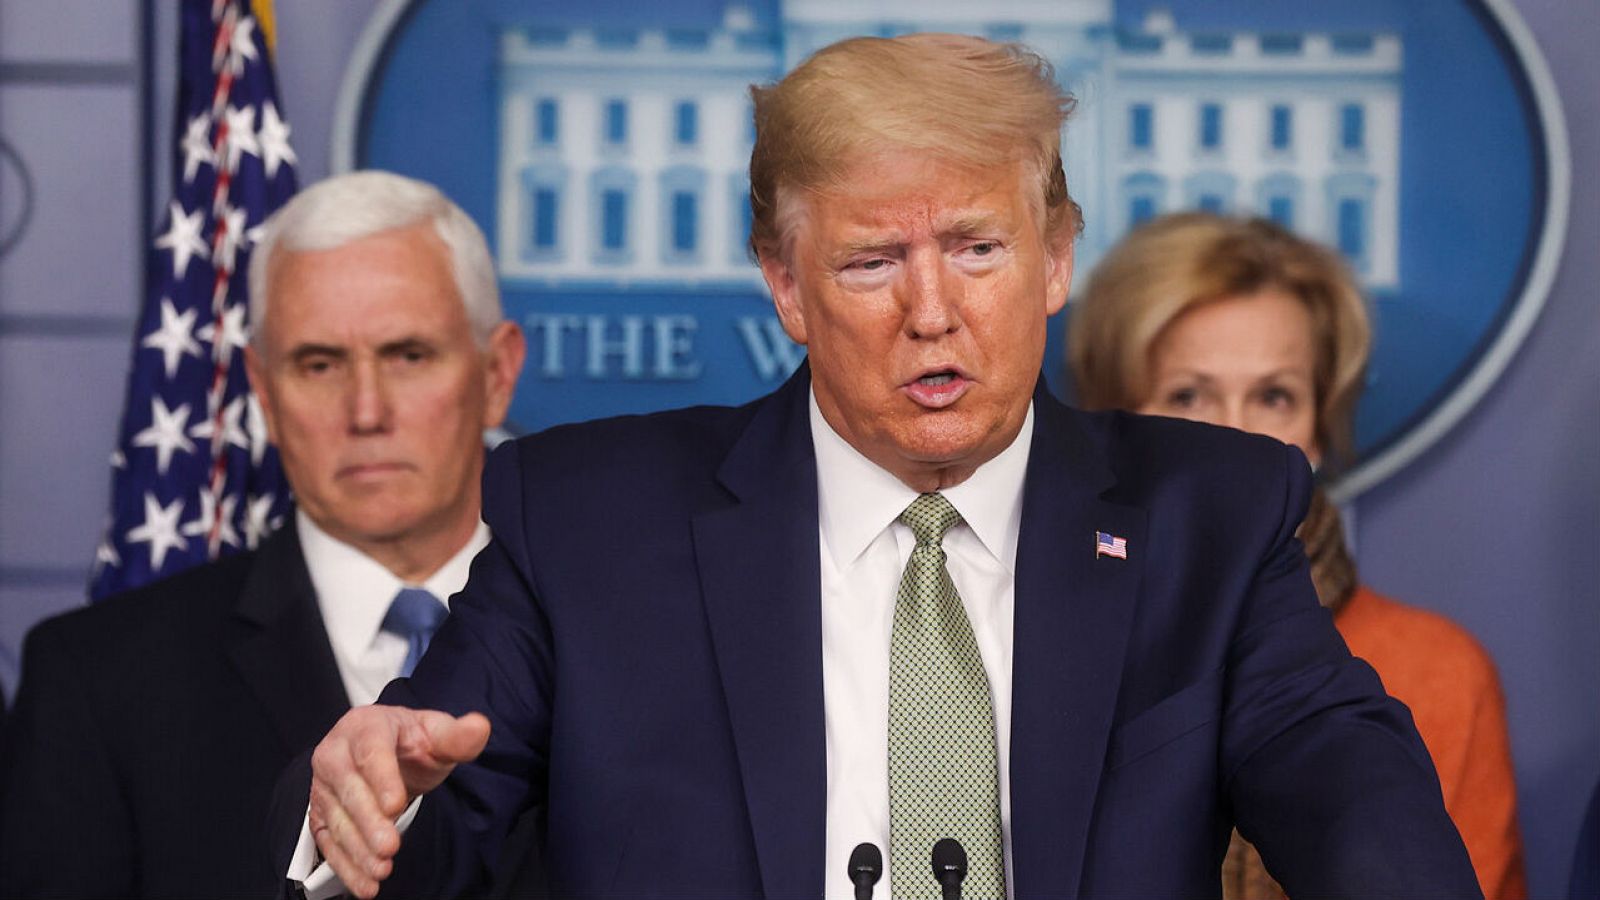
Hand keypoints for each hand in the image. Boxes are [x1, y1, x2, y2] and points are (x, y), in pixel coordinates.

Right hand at [307, 705, 490, 897]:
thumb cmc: (411, 742)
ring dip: (357, 849)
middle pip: (349, 788)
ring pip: (337, 819)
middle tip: (390, 847)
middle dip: (368, 821)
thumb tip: (479, 727)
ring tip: (381, 870)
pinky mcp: (321, 814)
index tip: (396, 805)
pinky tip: (365, 883)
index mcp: (365, 726)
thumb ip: (458, 736)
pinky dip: (346, 866)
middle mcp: (336, 753)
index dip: (381, 778)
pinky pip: (329, 842)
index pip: (371, 750)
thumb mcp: (437, 734)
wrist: (388, 752)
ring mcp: (324, 786)